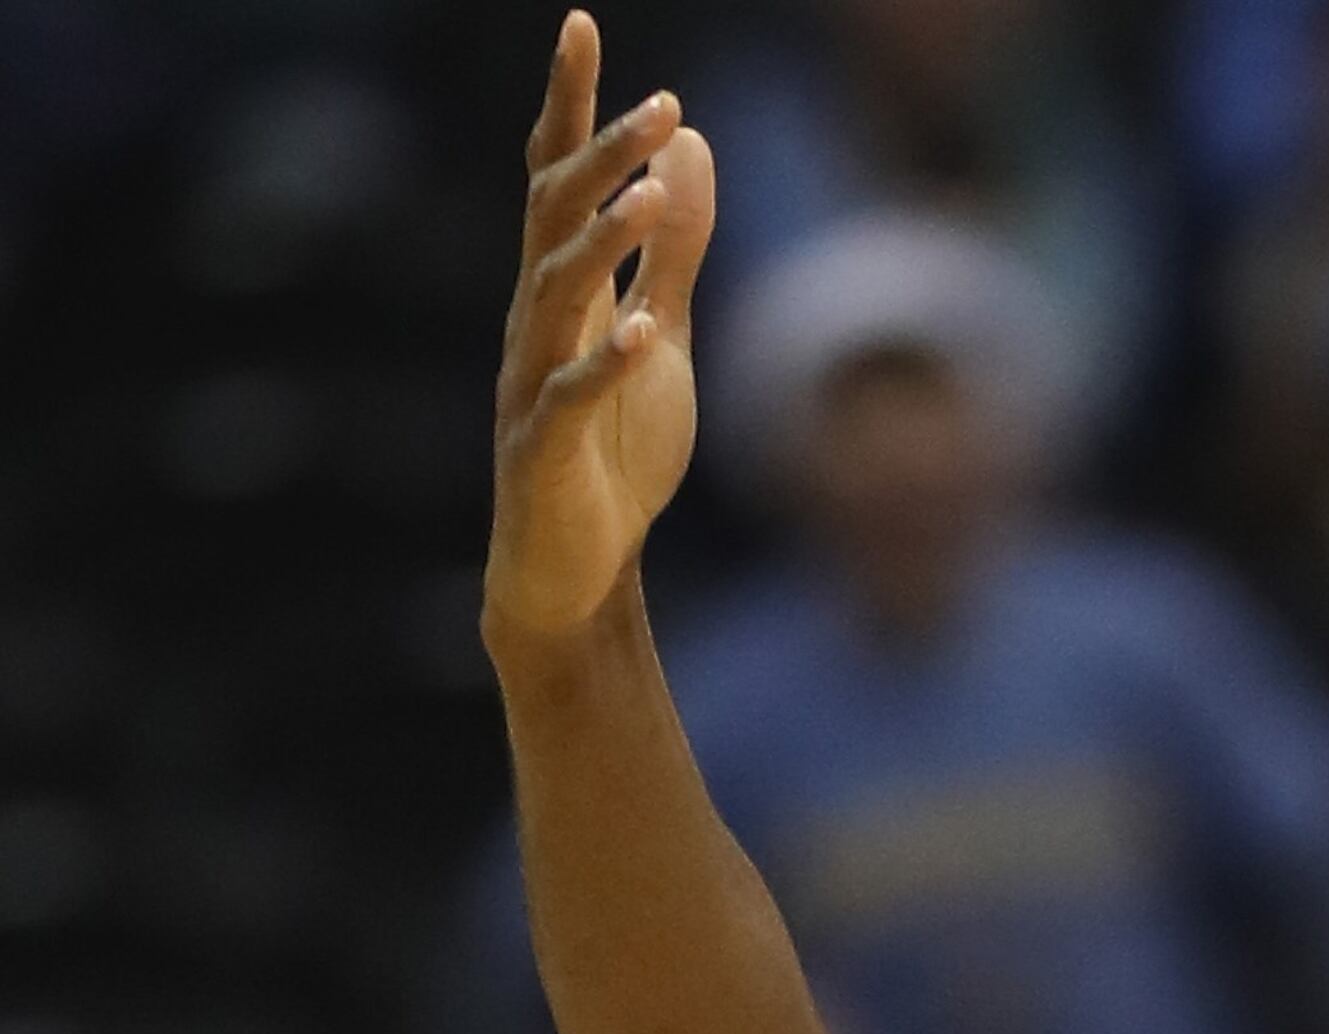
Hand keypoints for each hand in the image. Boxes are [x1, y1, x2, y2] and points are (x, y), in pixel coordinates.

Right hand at [481, 12, 716, 651]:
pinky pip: (570, 397)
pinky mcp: (543, 451)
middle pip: (553, 220)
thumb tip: (686, 147)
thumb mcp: (660, 334)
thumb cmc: (614, 453)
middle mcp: (535, 324)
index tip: (583, 26)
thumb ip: (670, 247)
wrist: (577, 573)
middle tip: (659, 107)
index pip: (558, 179)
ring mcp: (531, 384)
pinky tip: (639, 333)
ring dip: (600, 243)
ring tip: (645, 194)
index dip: (572, 105)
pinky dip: (604, 363)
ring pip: (554, 296)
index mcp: (563, 293)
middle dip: (598, 158)